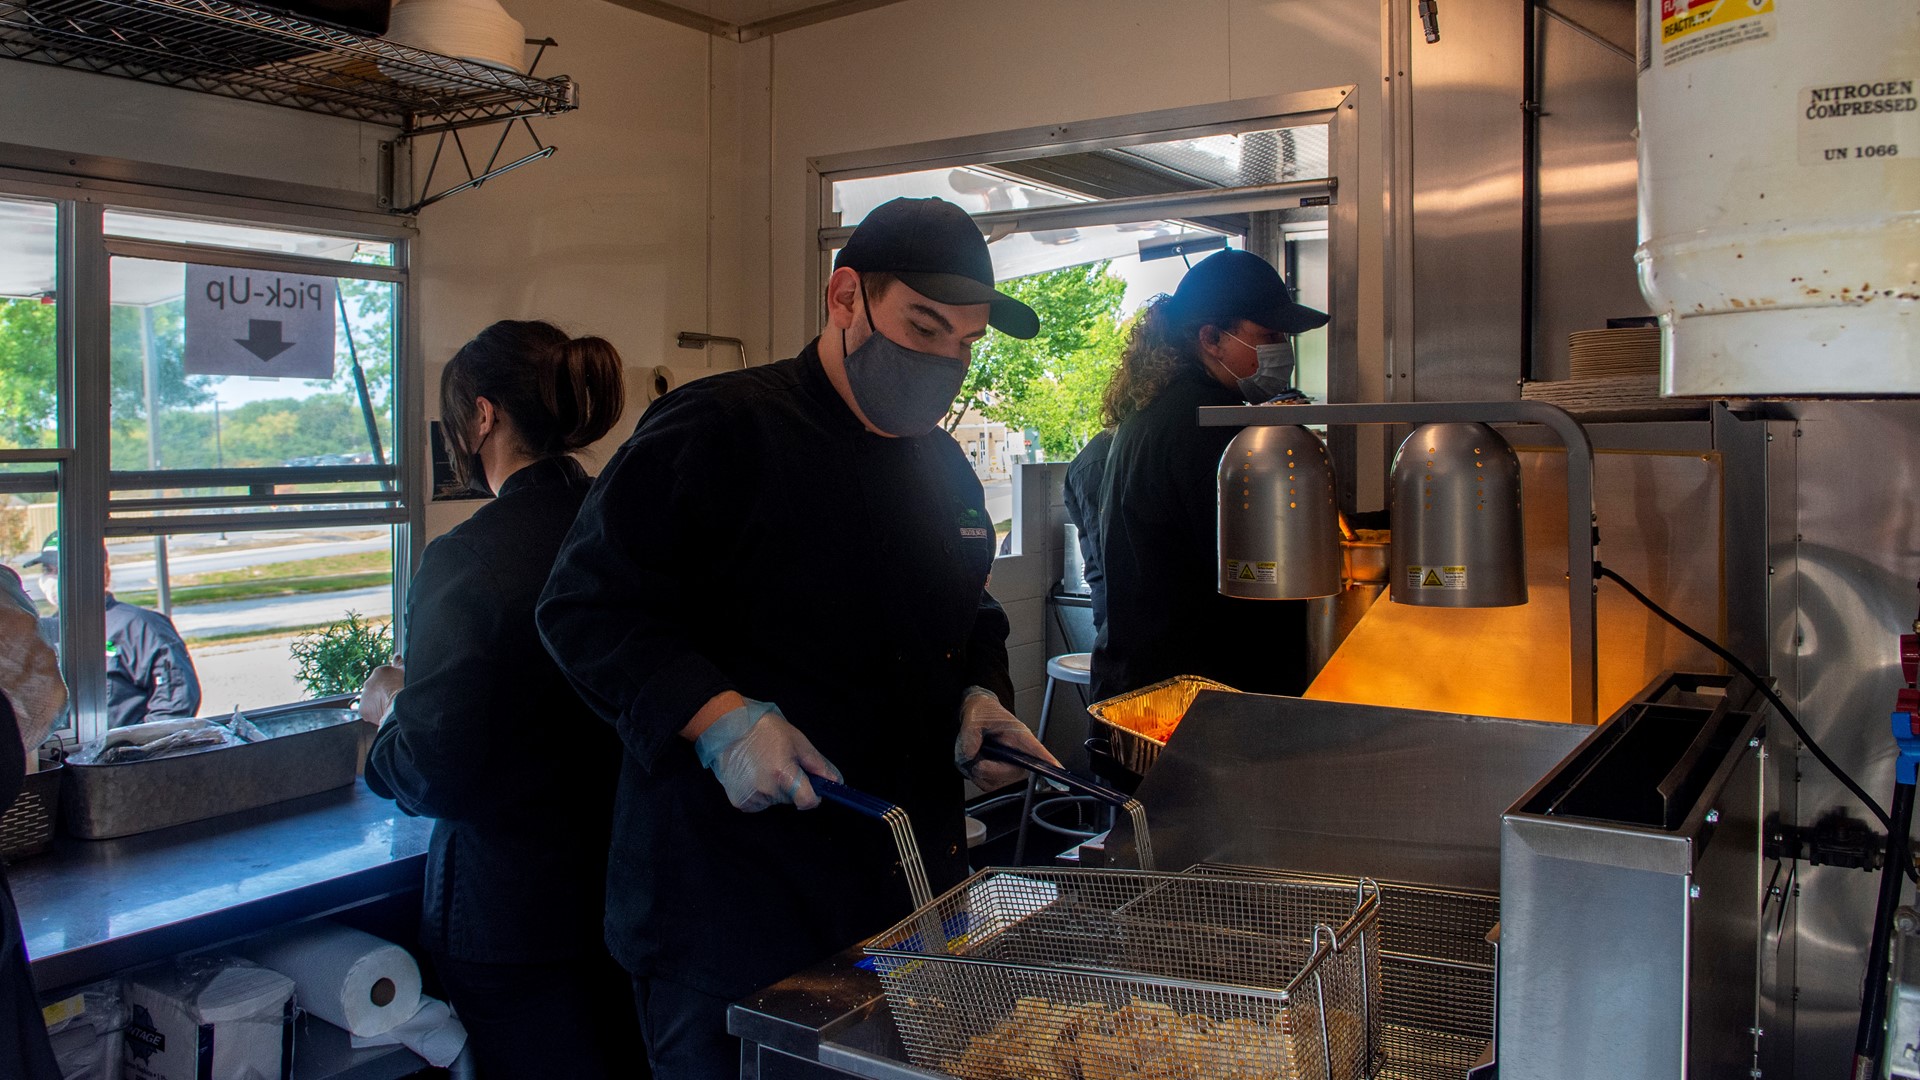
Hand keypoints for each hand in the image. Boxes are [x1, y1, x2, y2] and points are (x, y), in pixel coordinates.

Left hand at [357, 663, 405, 725]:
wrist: (397, 705)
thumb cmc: (402, 687)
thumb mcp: (404, 671)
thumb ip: (398, 663)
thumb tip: (396, 655)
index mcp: (378, 672)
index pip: (382, 678)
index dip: (390, 684)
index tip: (396, 689)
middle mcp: (368, 683)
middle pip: (375, 689)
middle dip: (382, 693)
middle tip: (393, 698)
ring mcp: (364, 696)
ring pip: (370, 700)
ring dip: (377, 703)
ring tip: (389, 707)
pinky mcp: (362, 709)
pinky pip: (367, 711)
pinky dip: (374, 713)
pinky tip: (384, 713)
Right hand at [695, 701, 842, 811]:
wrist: (728, 726)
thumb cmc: (765, 729)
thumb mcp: (797, 741)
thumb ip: (818, 764)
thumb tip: (836, 781)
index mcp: (783, 774)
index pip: (807, 801)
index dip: (814, 796)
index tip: (812, 787)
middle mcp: (767, 790)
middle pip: (790, 799)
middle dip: (791, 786)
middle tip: (780, 763)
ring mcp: (750, 797)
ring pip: (774, 801)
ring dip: (774, 788)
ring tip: (763, 765)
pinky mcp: (738, 801)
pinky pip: (758, 803)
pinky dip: (759, 793)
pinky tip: (753, 773)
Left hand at [954, 688, 1059, 791]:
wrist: (976, 714)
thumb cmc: (983, 712)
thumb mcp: (975, 717)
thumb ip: (971, 734)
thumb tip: (971, 753)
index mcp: (1019, 736)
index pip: (1037, 750)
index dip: (1048, 761)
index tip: (1057, 770)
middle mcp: (1017, 753)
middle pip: (1014, 772)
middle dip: (992, 771)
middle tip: (976, 761)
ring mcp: (1007, 765)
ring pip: (998, 782)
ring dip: (980, 772)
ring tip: (973, 755)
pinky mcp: (996, 773)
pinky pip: (987, 784)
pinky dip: (975, 776)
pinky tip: (973, 761)